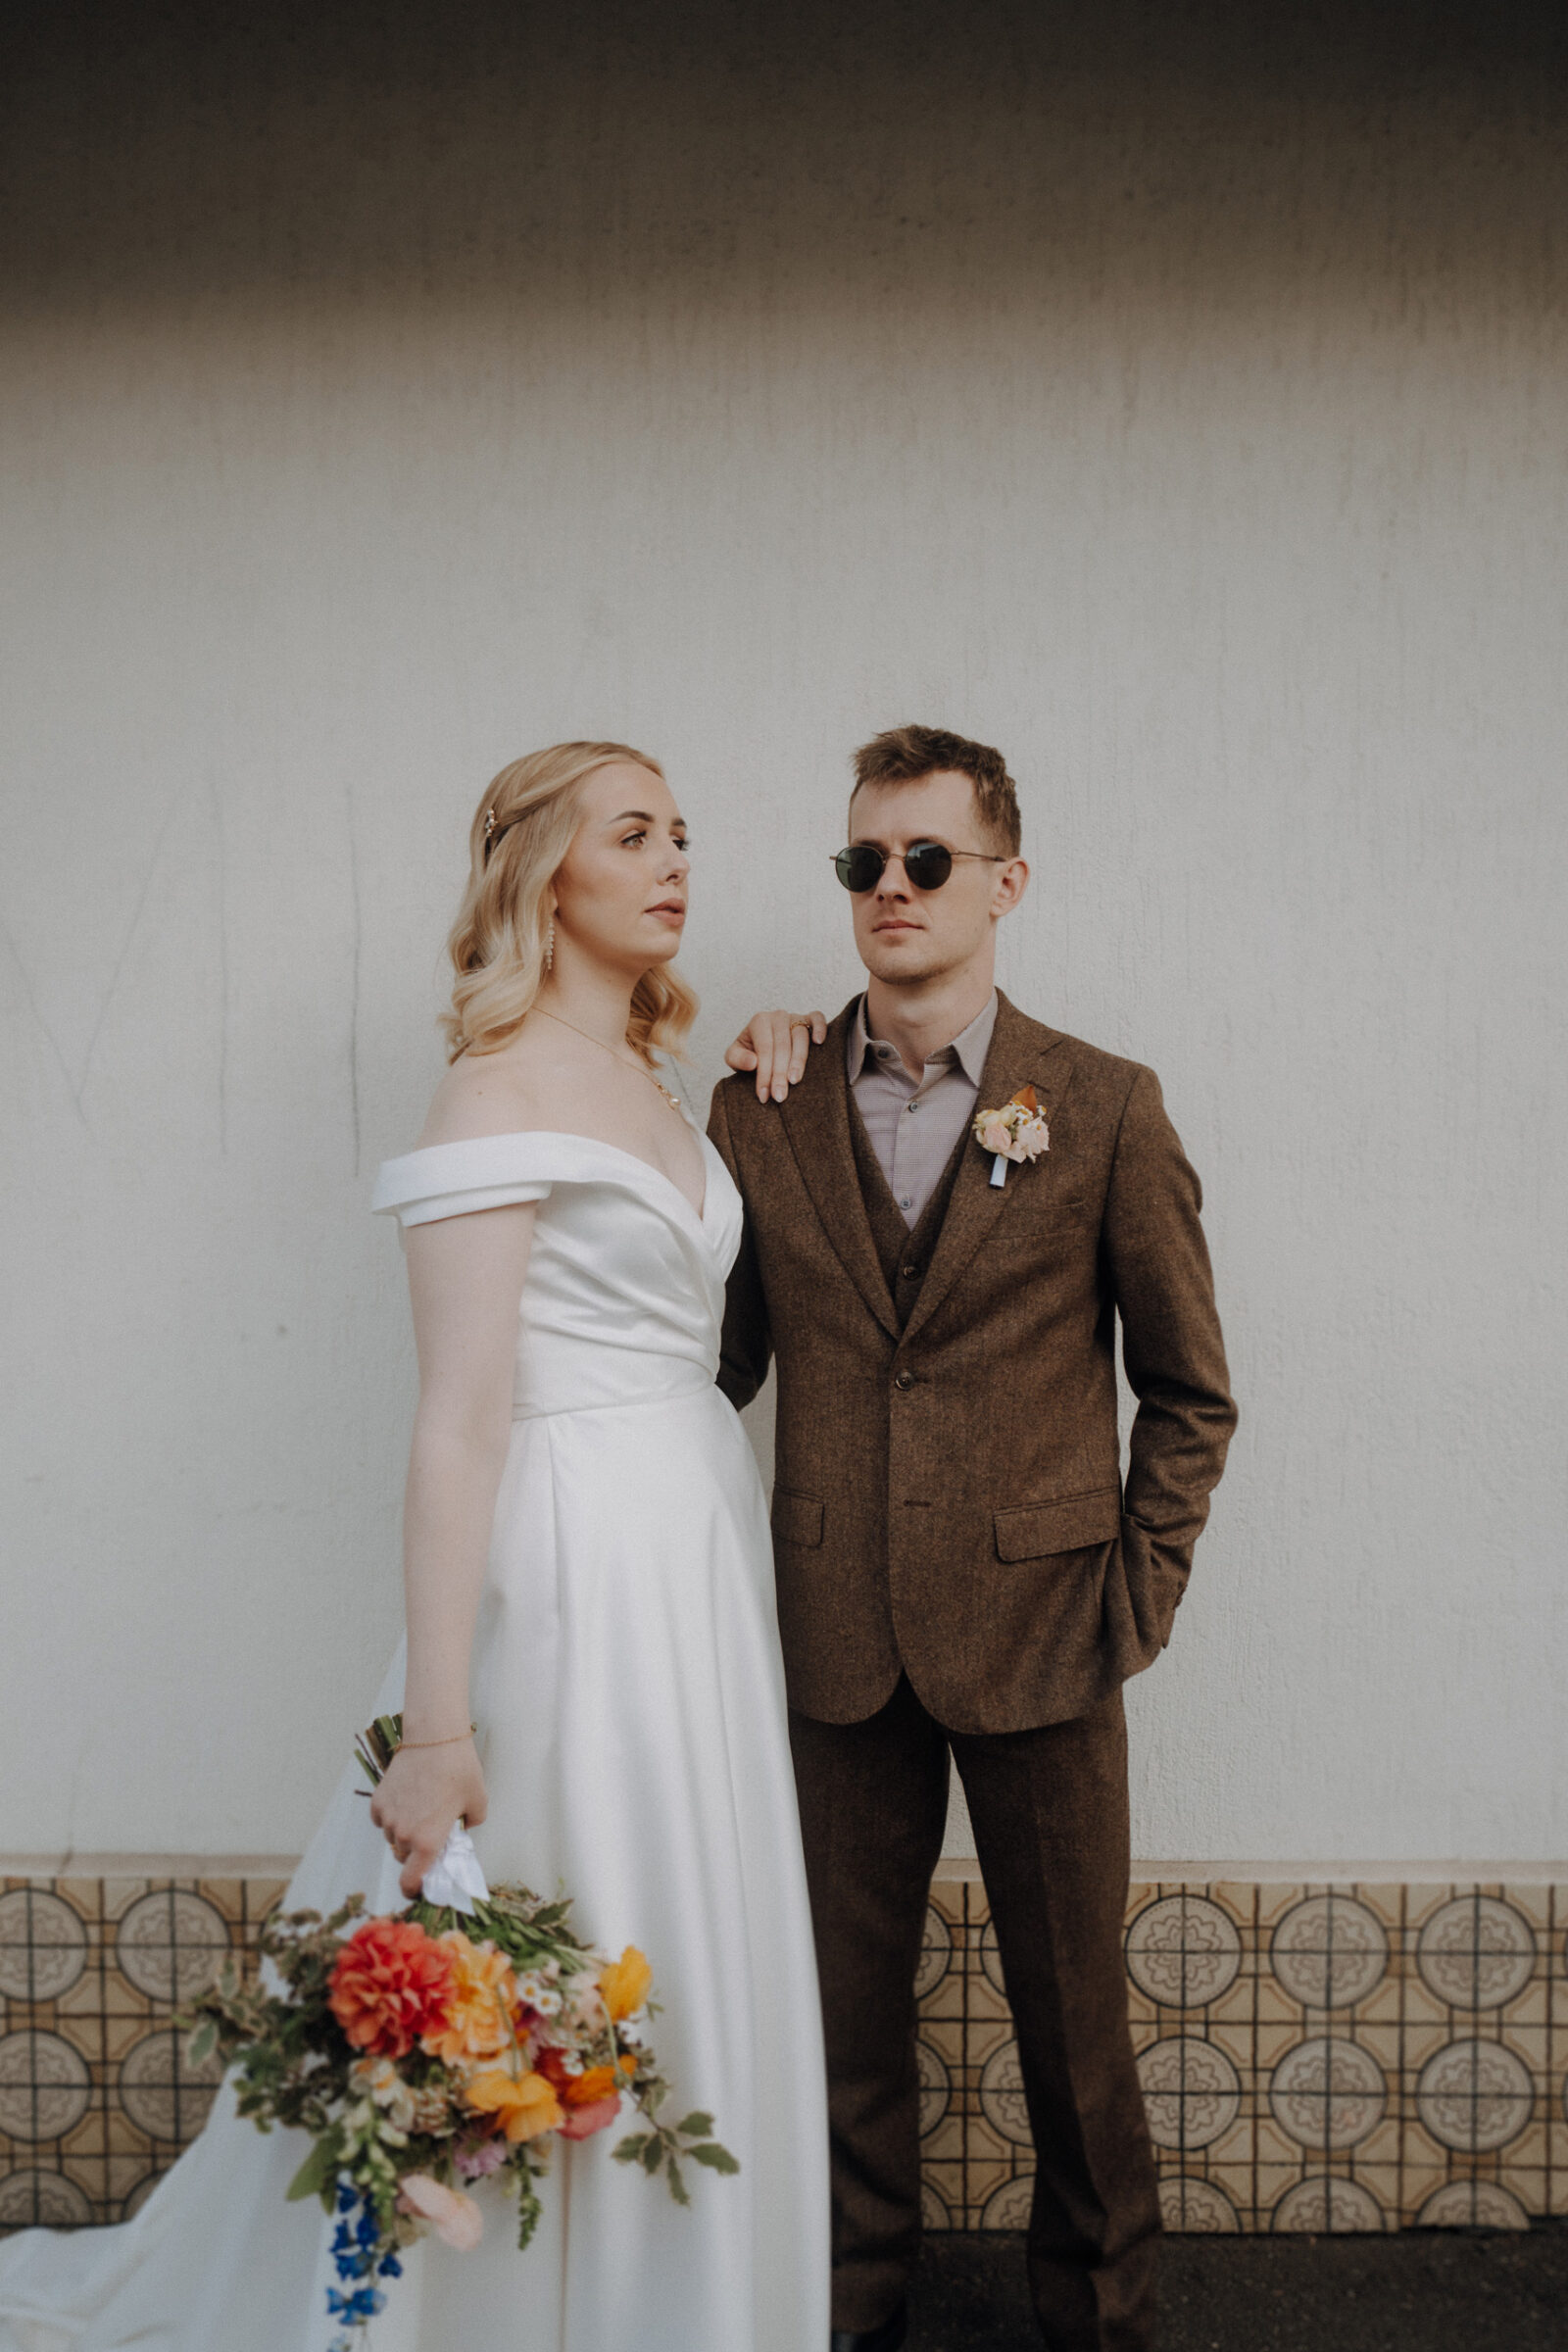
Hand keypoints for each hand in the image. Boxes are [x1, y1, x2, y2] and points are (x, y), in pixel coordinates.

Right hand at [369, 1738, 487, 1900]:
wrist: (435, 1738)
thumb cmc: (459, 1770)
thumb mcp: (478, 1802)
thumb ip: (471, 1824)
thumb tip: (461, 1829)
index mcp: (427, 1842)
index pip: (411, 1882)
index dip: (414, 1889)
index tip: (419, 1887)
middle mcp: (403, 1834)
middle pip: (405, 1857)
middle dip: (417, 1851)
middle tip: (431, 1831)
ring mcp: (388, 1818)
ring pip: (394, 1838)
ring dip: (404, 1832)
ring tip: (422, 1808)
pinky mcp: (378, 1801)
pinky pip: (383, 1820)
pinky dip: (392, 1816)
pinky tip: (407, 1799)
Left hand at [725, 1009, 826, 1101]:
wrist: (761, 1044)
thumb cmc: (749, 1052)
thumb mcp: (734, 1057)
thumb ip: (737, 1059)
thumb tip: (753, 1062)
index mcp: (759, 1021)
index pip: (764, 1049)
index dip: (764, 1073)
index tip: (764, 1095)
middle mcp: (778, 1016)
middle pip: (782, 1046)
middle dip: (780, 1073)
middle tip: (779, 1096)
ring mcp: (795, 1017)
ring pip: (800, 1036)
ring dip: (798, 1060)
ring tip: (795, 1081)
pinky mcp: (809, 1019)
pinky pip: (818, 1018)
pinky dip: (820, 1028)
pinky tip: (819, 1043)